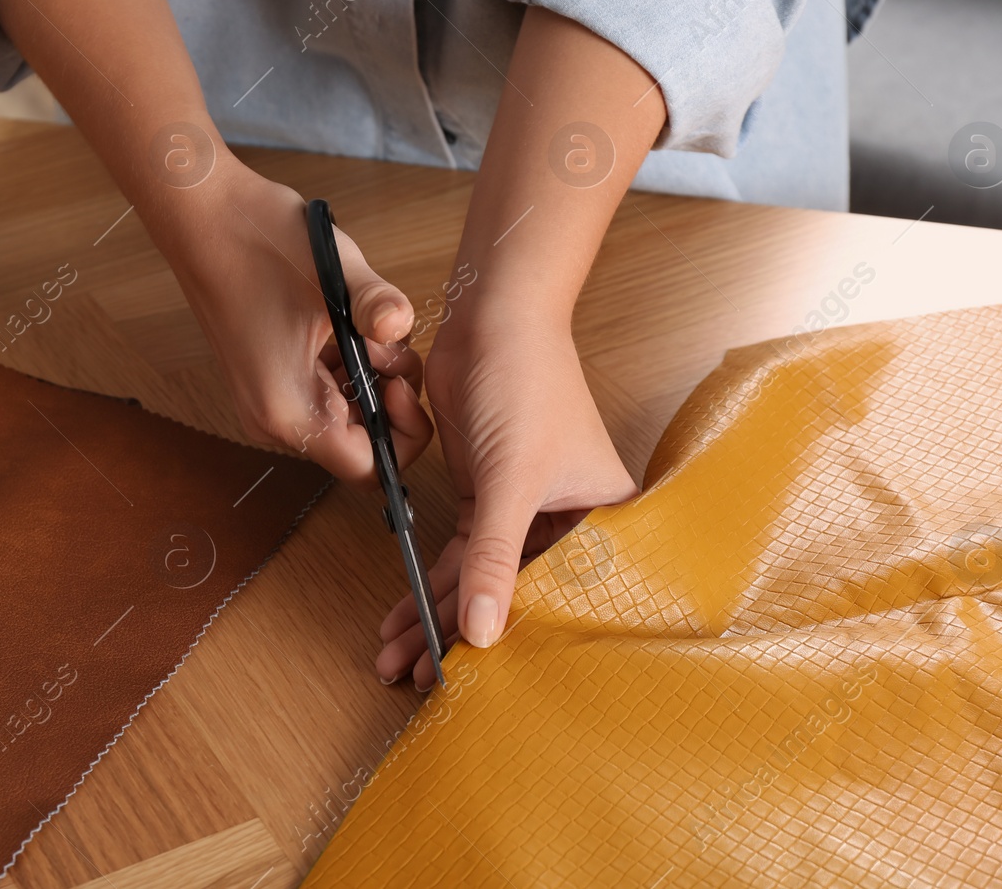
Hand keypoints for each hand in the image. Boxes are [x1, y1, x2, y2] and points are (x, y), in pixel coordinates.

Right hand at [167, 163, 433, 483]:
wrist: (202, 213)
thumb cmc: (256, 242)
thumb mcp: (336, 274)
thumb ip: (381, 307)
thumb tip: (402, 324)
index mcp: (289, 410)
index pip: (367, 469)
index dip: (401, 436)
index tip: (403, 384)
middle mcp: (273, 418)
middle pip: (358, 443)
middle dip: (388, 398)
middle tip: (387, 346)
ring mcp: (267, 398)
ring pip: (345, 414)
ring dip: (369, 377)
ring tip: (364, 327)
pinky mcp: (268, 376)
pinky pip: (325, 389)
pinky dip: (348, 364)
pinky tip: (345, 323)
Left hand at [375, 303, 636, 688]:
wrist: (492, 318)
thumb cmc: (528, 384)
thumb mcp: (510, 480)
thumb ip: (494, 559)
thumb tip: (481, 633)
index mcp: (604, 518)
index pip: (562, 597)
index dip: (520, 642)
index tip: (477, 684)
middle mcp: (568, 519)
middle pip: (515, 594)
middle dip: (462, 636)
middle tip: (419, 680)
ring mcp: (523, 507)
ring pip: (480, 577)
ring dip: (436, 614)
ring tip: (397, 659)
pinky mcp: (487, 493)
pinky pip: (460, 552)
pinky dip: (430, 580)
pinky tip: (402, 617)